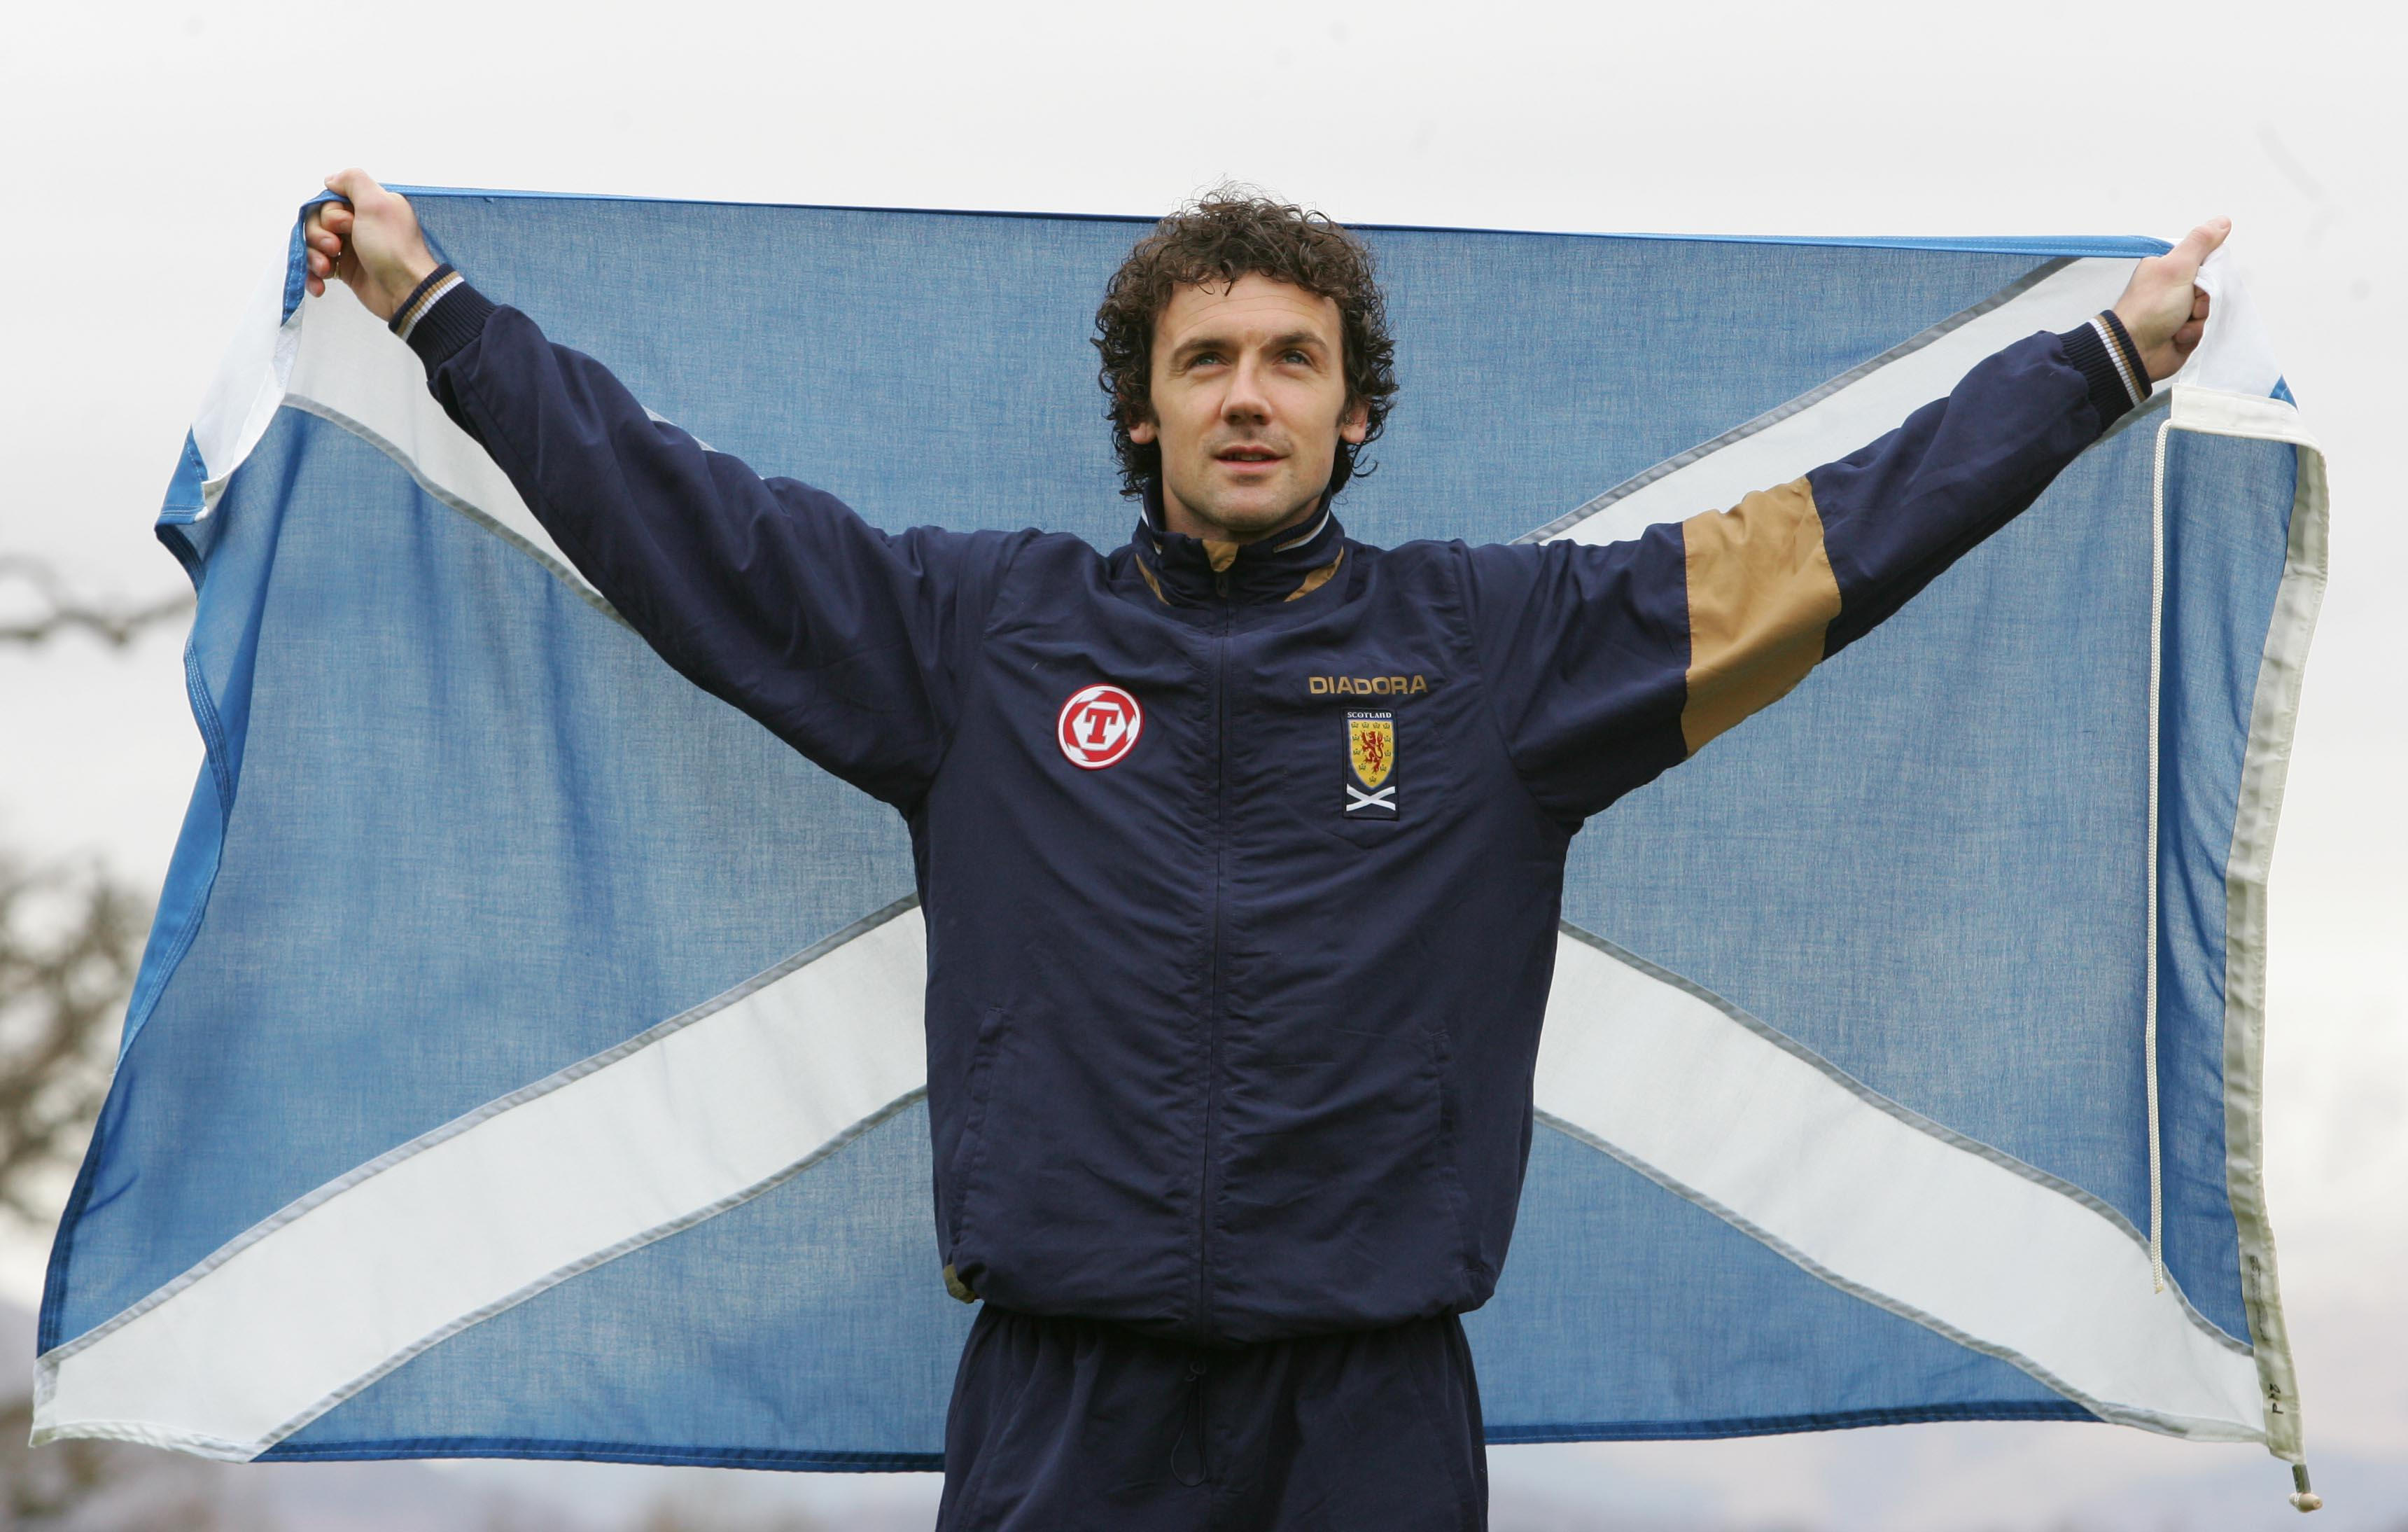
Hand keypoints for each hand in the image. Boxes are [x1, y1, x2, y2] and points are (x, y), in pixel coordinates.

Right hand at [303, 169, 439, 322]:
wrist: (406, 292)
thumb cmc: (392, 247)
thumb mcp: (377, 203)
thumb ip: (354, 181)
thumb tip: (331, 179)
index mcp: (368, 206)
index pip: (329, 200)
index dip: (330, 213)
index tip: (347, 225)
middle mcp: (359, 224)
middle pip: (317, 221)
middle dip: (318, 235)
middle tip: (335, 247)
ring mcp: (351, 247)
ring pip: (314, 244)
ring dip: (313, 256)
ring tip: (326, 268)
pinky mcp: (346, 270)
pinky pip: (318, 267)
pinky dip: (314, 276)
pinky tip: (320, 287)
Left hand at [2111, 218, 2229, 381]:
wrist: (2133, 351)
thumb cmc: (2149, 309)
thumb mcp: (2176, 268)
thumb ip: (2199, 243)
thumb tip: (2222, 221)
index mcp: (2167, 269)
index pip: (2206, 263)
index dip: (2208, 275)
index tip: (2197, 282)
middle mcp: (2173, 289)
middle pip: (2211, 289)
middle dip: (2203, 301)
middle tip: (2187, 306)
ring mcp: (2178, 312)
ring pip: (2209, 311)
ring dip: (2198, 320)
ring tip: (2178, 326)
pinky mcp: (2183, 333)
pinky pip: (2202, 331)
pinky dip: (2193, 335)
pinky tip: (2177, 337)